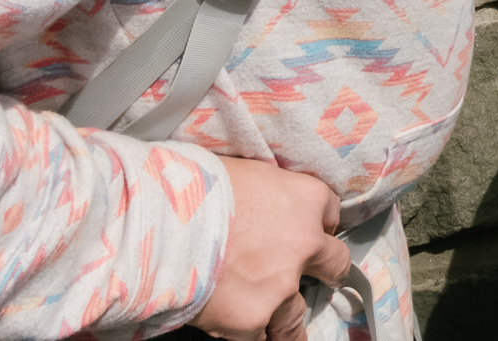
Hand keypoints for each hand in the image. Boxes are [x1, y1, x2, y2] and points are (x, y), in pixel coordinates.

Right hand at [195, 156, 349, 340]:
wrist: (162, 221)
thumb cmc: (195, 186)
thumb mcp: (245, 173)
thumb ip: (267, 195)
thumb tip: (259, 203)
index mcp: (307, 199)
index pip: (330, 214)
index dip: (317, 225)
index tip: (308, 232)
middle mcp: (306, 244)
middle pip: (335, 265)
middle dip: (326, 273)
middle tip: (321, 280)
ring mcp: (281, 286)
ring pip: (297, 318)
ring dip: (289, 323)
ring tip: (285, 332)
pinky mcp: (252, 319)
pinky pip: (257, 335)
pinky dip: (245, 331)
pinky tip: (232, 324)